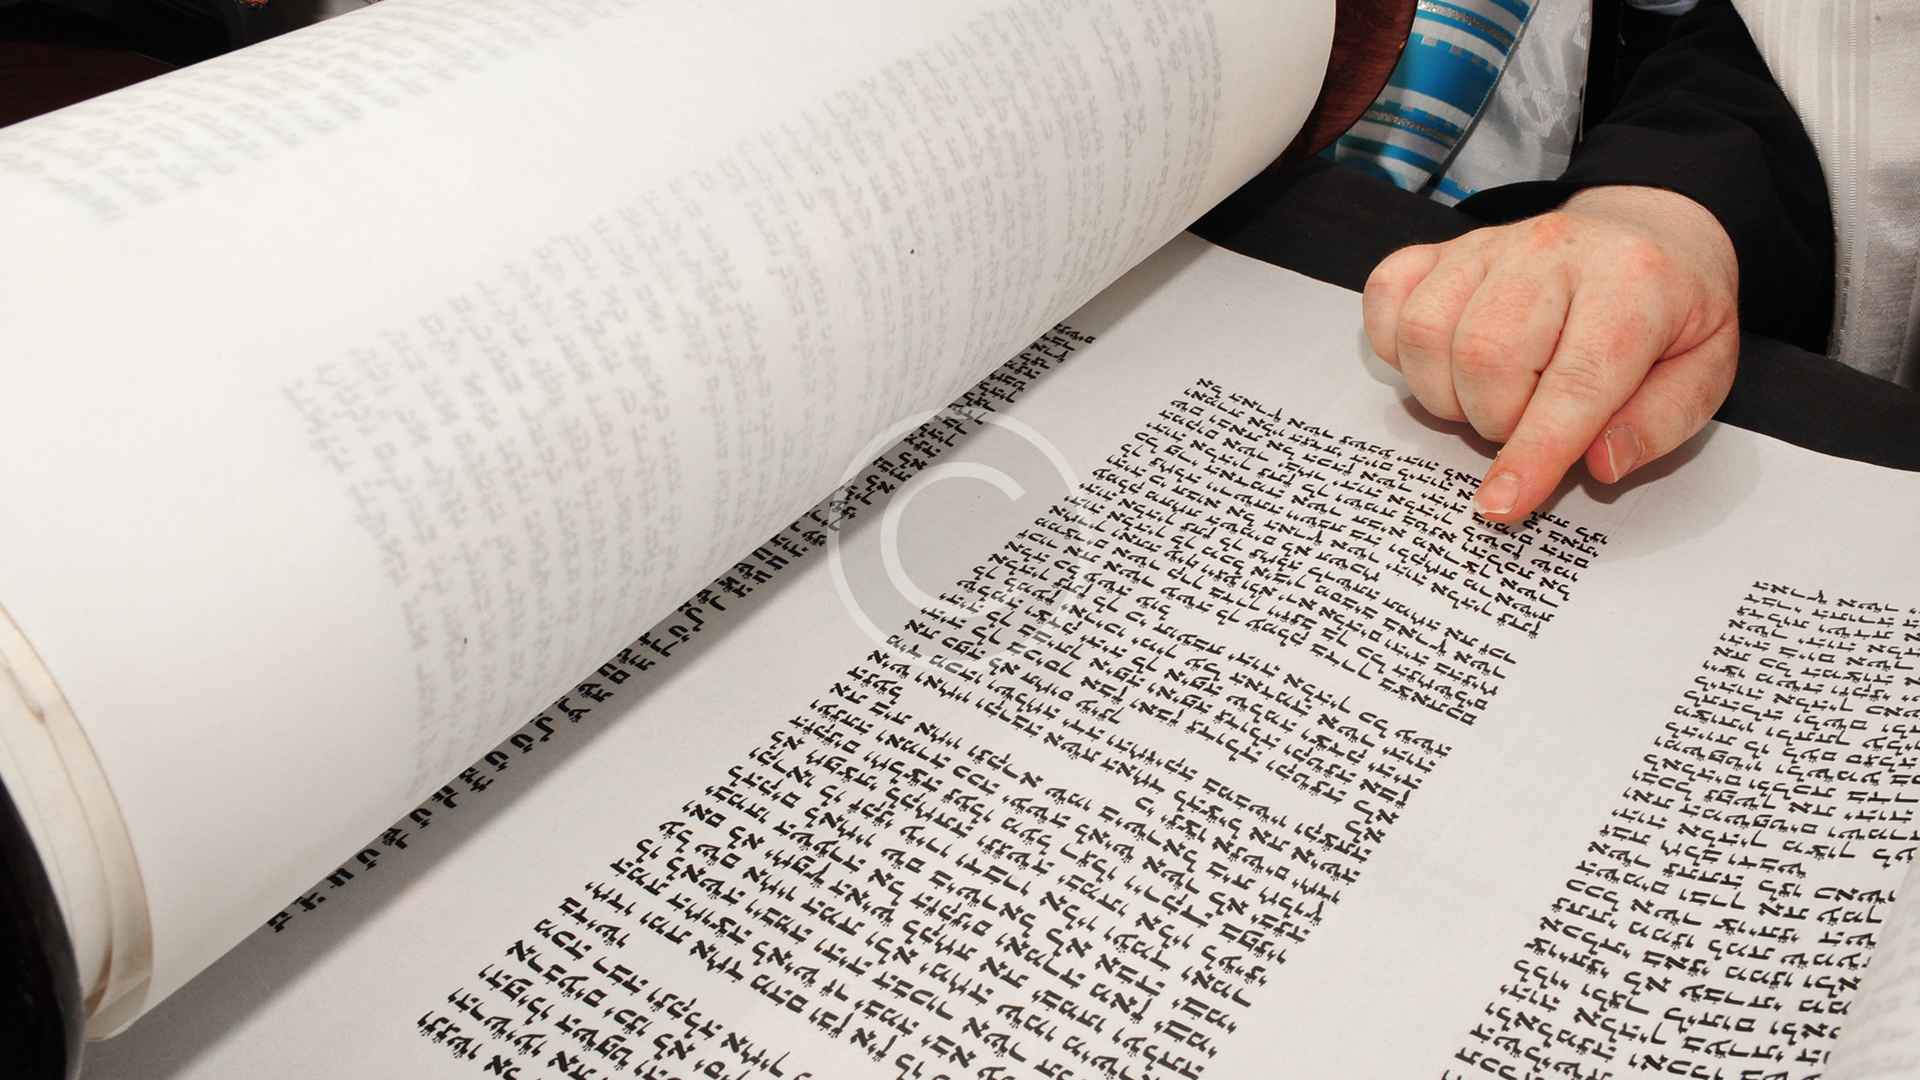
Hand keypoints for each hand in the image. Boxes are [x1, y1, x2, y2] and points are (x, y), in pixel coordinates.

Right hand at [1362, 185, 1739, 522]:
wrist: (1646, 231)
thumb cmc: (1670, 313)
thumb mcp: (1705, 371)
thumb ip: (1658, 423)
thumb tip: (1597, 464)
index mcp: (1632, 282)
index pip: (1575, 381)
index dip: (1535, 452)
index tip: (1503, 505)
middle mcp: (1552, 250)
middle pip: (1484, 357)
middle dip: (1495, 421)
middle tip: (1527, 421)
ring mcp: (1488, 245)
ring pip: (1426, 334)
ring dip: (1446, 392)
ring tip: (1489, 394)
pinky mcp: (1443, 249)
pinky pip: (1387, 298)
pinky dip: (1398, 347)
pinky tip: (1443, 361)